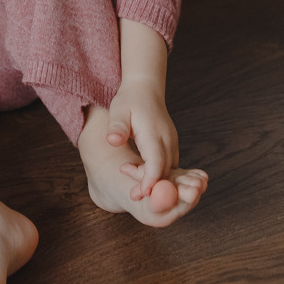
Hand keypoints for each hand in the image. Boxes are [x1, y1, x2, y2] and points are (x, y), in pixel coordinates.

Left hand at [105, 79, 178, 194]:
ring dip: (154, 180)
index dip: (149, 181)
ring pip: (169, 170)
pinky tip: (142, 174)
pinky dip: (158, 174)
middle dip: (150, 186)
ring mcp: (171, 142)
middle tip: (132, 194)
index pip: (156, 164)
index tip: (139, 194)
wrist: (145, 89)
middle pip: (164, 171)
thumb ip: (117, 127)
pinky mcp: (171, 144)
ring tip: (132, 178)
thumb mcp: (118, 110)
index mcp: (154, 134)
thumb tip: (112, 140)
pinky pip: (168, 165)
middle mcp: (167, 140)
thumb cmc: (129, 100)